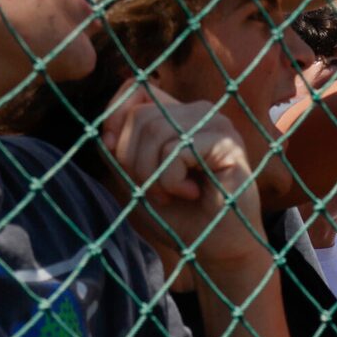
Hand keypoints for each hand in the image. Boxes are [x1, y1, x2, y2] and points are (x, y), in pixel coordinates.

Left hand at [100, 86, 262, 268]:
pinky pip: (176, 150)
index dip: (115, 117)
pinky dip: (171, 181)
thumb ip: (119, 153)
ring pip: (155, 130)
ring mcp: (216, 123)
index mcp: (177, 114)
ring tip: (172, 194)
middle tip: (155, 190)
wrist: (217, 247)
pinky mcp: (228, 143)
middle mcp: (199, 111)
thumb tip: (108, 135)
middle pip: (140, 115)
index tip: (114, 154)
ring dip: (153, 175)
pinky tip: (192, 193)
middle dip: (134, 161)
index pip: (134, 89)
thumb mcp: (136, 182)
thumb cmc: (179, 215)